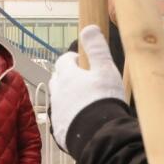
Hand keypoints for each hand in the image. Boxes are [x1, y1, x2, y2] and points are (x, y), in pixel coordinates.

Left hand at [48, 25, 125, 150]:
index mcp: (68, 76)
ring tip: (83, 102)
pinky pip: (61, 119)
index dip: (72, 59)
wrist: (99, 136)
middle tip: (83, 81)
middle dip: (67, 77)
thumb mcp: (105, 70)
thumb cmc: (104, 100)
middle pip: (57, 79)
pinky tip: (81, 121)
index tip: (83, 62)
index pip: (64, 61)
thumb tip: (89, 27)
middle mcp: (58, 93)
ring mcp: (57, 112)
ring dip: (67, 97)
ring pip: (58, 99)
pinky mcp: (59, 130)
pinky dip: (69, 116)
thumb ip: (97, 48)